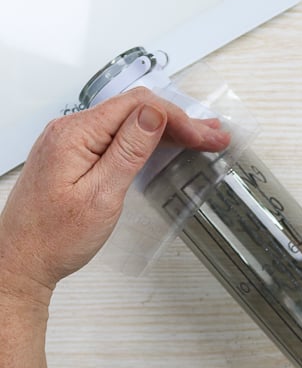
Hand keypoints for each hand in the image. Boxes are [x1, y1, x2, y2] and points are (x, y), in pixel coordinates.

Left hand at [0, 87, 230, 304]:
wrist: (21, 261)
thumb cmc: (54, 237)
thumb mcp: (101, 195)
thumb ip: (128, 151)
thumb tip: (153, 115)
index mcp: (75, 134)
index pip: (137, 106)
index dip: (177, 118)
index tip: (203, 136)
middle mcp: (71, 130)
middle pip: (136, 110)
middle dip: (180, 121)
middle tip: (213, 137)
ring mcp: (72, 141)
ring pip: (129, 122)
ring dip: (168, 128)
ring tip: (202, 138)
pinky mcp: (76, 154)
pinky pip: (118, 136)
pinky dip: (148, 139)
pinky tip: (168, 144)